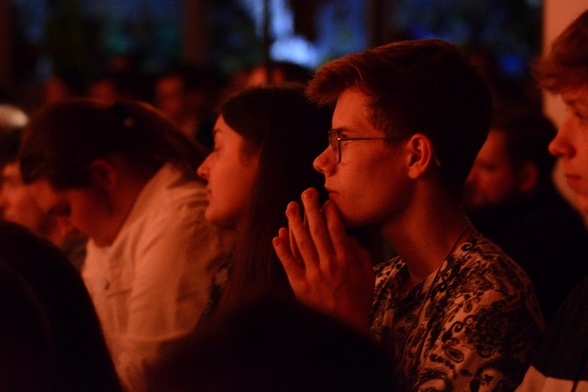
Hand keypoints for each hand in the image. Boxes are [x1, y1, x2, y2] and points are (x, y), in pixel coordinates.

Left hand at [272, 188, 374, 334]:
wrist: (344, 328)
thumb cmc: (358, 300)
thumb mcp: (368, 276)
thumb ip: (360, 254)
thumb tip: (348, 236)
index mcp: (346, 261)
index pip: (336, 230)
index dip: (330, 213)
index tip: (326, 201)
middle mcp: (329, 264)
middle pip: (317, 231)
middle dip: (311, 209)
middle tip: (305, 193)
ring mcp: (313, 275)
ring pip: (301, 243)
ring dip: (294, 223)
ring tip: (290, 207)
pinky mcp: (300, 286)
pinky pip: (289, 264)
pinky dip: (282, 250)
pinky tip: (276, 236)